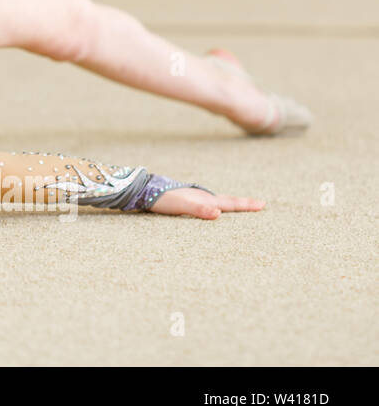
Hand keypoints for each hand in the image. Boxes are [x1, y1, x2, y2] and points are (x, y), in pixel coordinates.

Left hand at [148, 186, 264, 219]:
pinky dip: (215, 209)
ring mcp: (194, 200)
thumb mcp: (180, 205)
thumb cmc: (161, 199)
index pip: (230, 203)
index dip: (246, 205)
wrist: (142, 191)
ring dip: (230, 206)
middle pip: (227, 202)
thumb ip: (199, 209)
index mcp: (205, 199)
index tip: (263, 204)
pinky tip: (212, 213)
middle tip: (259, 205)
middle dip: (243, 204)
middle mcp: (202, 198)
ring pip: (217, 203)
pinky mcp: (185, 203)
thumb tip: (218, 214)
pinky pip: (206, 207)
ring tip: (240, 208)